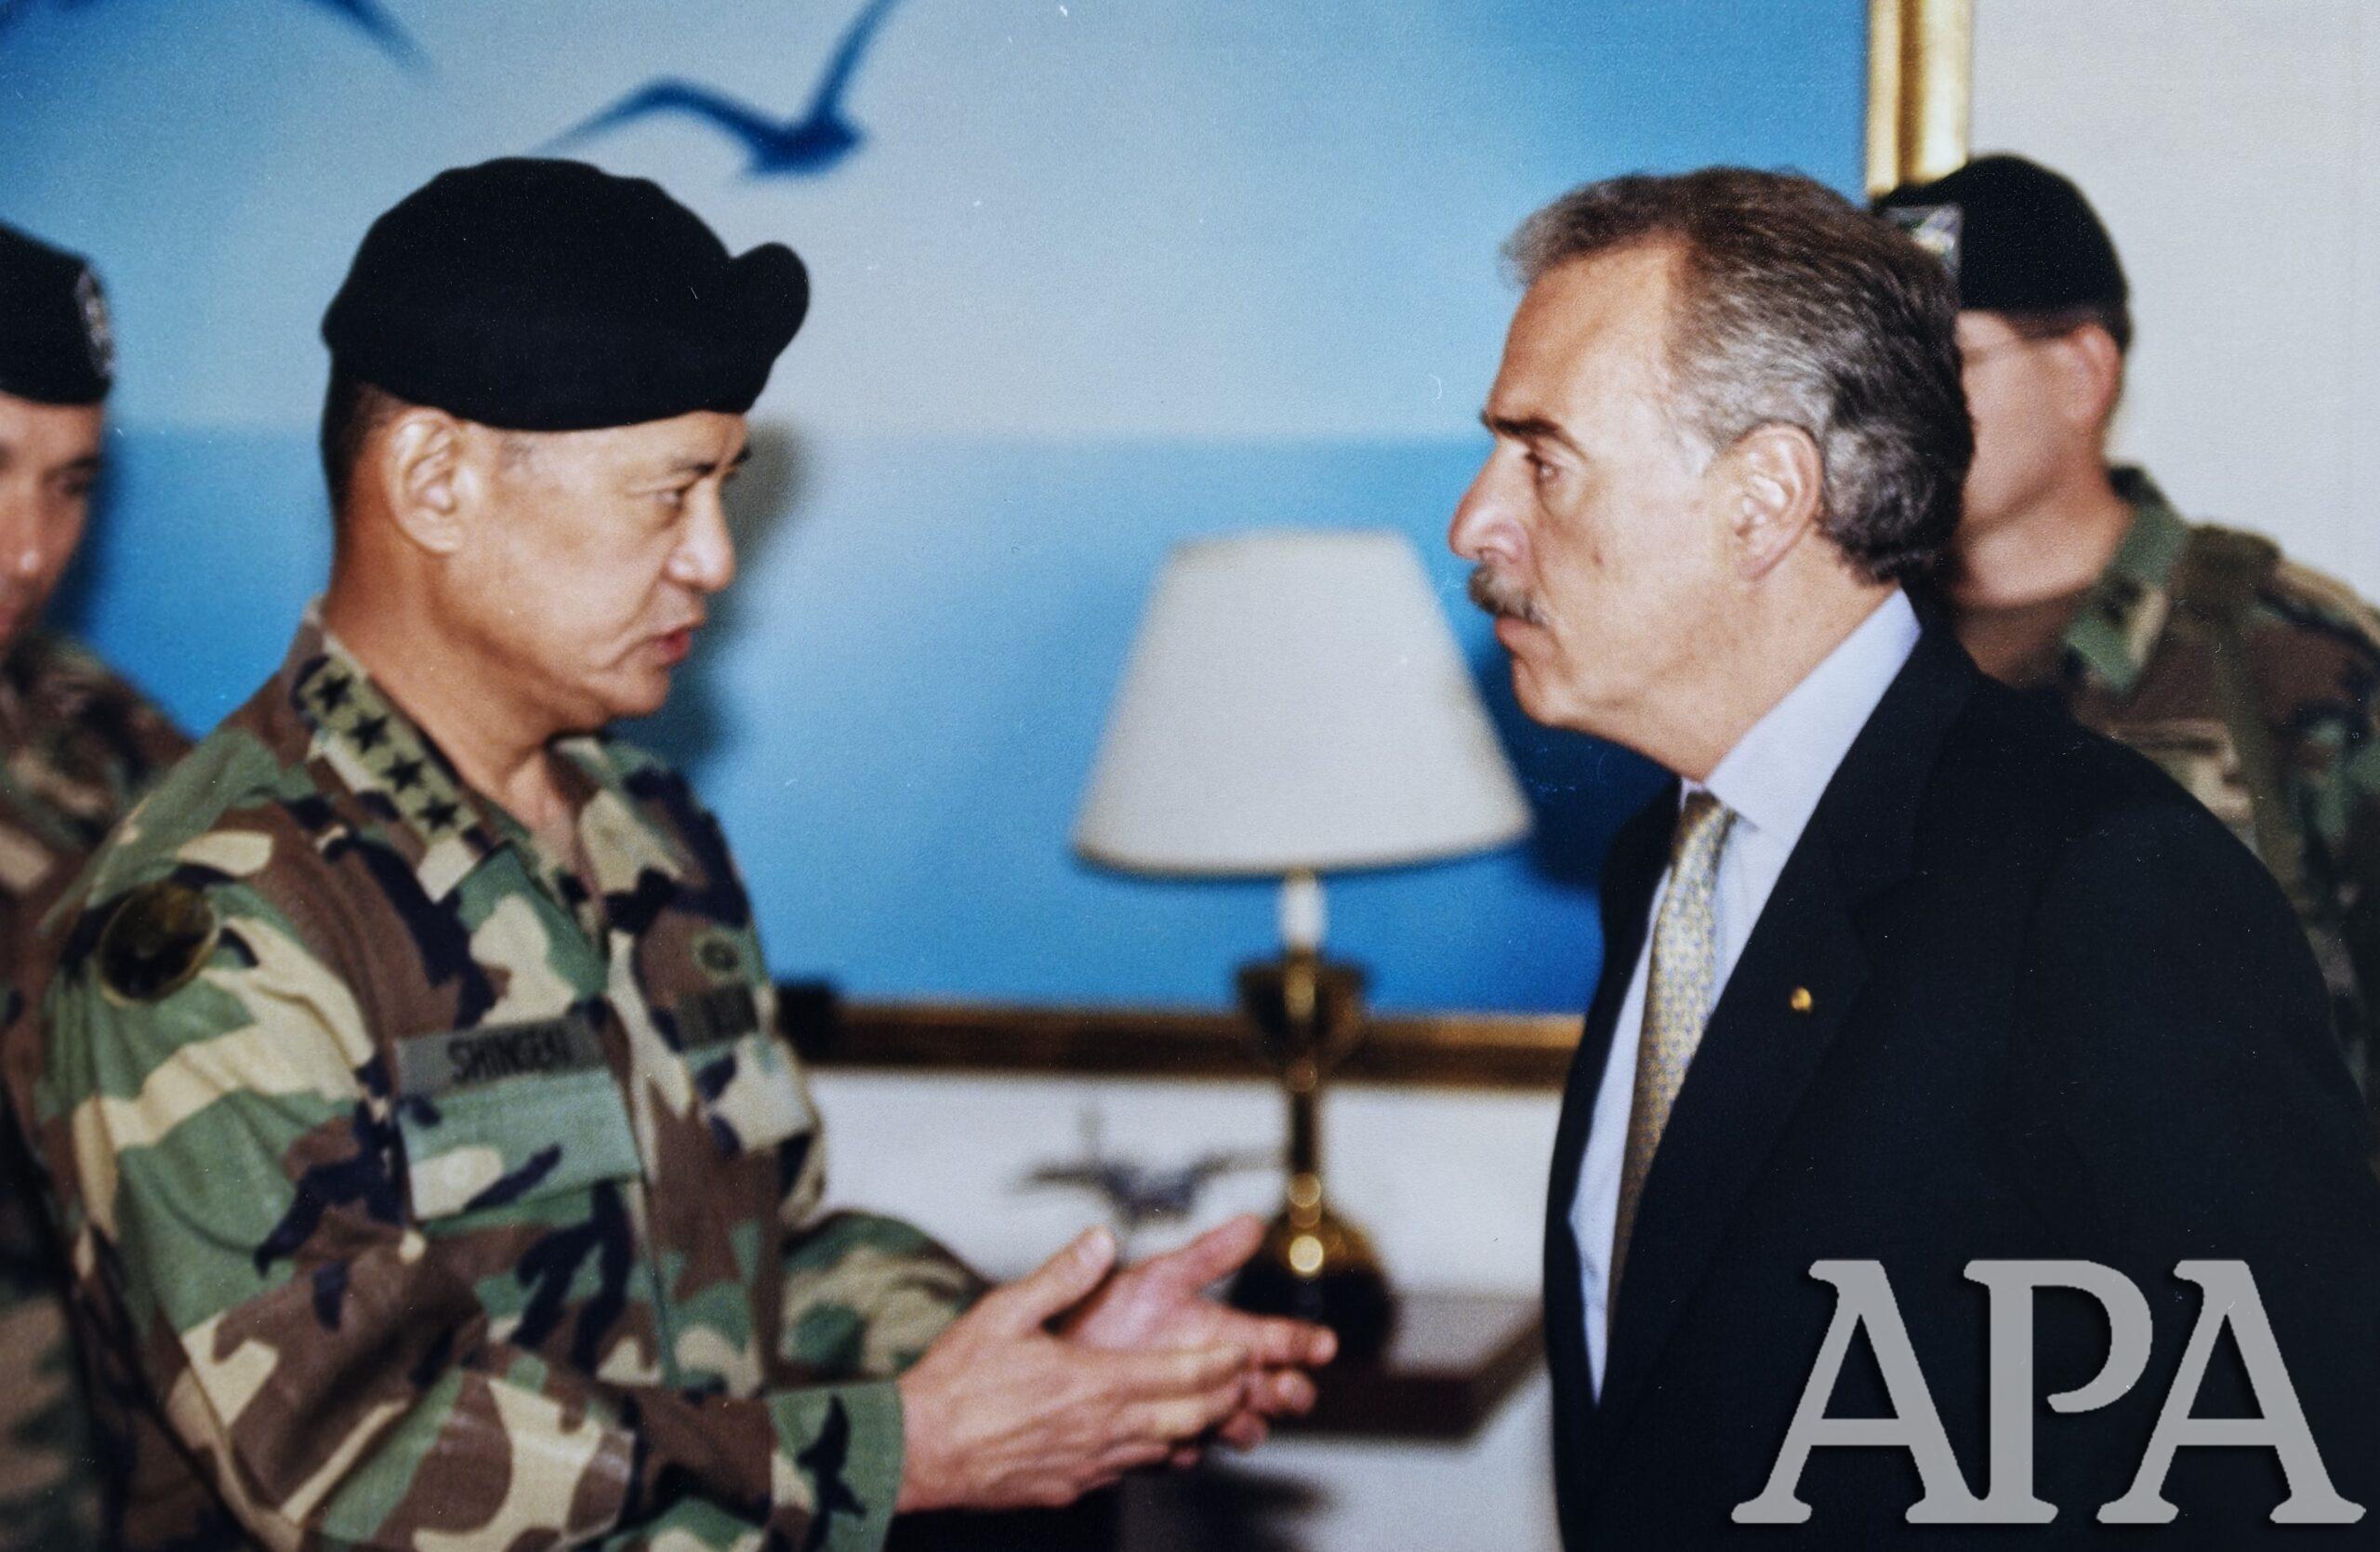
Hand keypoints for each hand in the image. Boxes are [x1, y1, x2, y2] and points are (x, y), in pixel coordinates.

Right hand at [894, 1228, 1250, 1512]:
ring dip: (1190, 1431)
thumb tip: (1101, 1239)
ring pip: (1158, 1451)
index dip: (1219, 1366)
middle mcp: (1099, 1430)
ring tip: (1209, 1413)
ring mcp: (1085, 1466)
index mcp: (1092, 1382)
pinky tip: (1145, 1443)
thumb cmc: (955, 1382)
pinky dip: (1148, 1455)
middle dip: (1220, 1401)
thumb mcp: (1005, 1310)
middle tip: (1244, 1387)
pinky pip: (1124, 1472)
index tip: (1244, 1354)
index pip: (1179, 1376)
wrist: (916, 1451)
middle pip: (1184, 1420)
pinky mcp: (1067, 1488)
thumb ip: (1062, 1275)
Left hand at [1065, 1213, 1337, 1452]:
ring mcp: (1195, 1410)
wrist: (1057, 1353)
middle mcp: (1218, 1376)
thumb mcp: (1161, 1277)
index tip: (1323, 1344)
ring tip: (1236, 1412)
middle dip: (1288, 1393)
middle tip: (1285, 1387)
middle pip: (1275, 1394)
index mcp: (1226, 1335)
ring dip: (1244, 1423)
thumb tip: (1253, 1223)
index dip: (1305, 1344)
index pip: (1281, 1341)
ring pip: (1240, 1428)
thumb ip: (1208, 1255)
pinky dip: (1186, 1446)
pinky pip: (1184, 1453)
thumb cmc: (1110, 1312)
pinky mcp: (1163, 1441)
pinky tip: (1180, 1438)